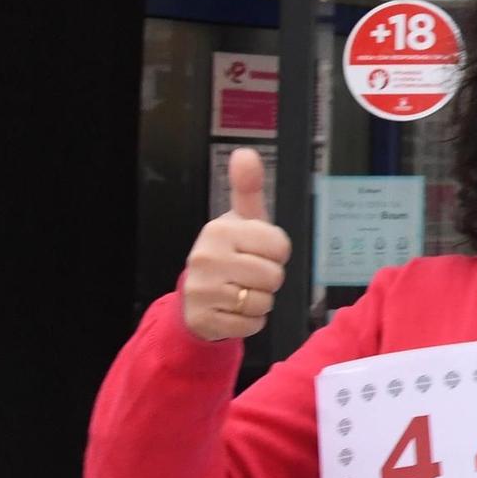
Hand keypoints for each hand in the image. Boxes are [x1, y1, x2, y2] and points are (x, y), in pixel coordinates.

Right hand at [181, 148, 291, 341]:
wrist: (196, 296)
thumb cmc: (229, 253)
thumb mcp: (241, 220)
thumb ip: (247, 188)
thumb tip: (245, 153)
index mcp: (220, 230)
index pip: (280, 246)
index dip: (276, 253)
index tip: (258, 251)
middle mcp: (206, 258)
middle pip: (274, 276)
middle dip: (269, 279)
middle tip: (249, 274)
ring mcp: (202, 291)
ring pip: (264, 302)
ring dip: (260, 301)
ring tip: (241, 290)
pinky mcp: (204, 319)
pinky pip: (252, 324)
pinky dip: (250, 321)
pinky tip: (234, 309)